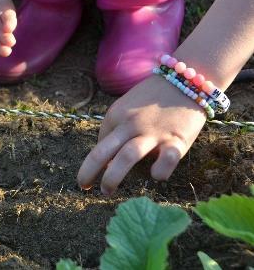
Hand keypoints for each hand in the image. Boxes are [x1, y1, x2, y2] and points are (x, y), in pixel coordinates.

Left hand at [78, 75, 206, 194]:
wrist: (185, 78)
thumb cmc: (153, 97)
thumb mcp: (127, 106)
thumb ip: (116, 128)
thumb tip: (107, 158)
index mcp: (116, 115)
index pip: (99, 144)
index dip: (95, 161)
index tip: (98, 169)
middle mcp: (130, 124)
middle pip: (102, 152)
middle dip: (88, 172)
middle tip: (83, 186)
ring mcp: (152, 133)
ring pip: (126, 158)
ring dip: (112, 178)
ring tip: (106, 191)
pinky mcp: (175, 140)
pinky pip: (166, 161)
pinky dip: (159, 172)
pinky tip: (156, 175)